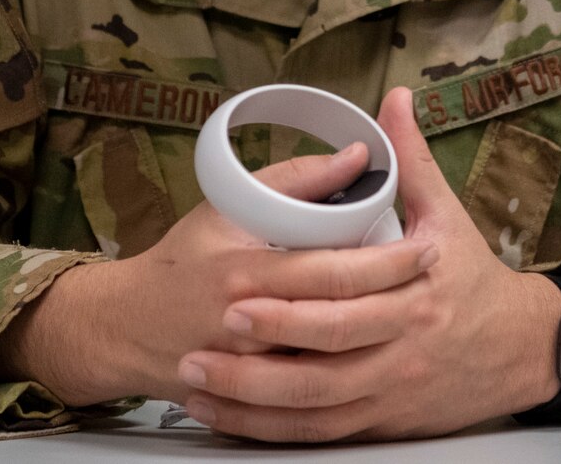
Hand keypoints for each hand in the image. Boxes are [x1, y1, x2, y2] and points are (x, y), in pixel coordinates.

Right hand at [0, 140, 439, 405]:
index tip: (426, 248)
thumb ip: (292, 179)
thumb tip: (357, 153)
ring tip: (419, 329)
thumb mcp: (225, 207)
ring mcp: (250, 371)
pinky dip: (346, 391)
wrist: (122, 328)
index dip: (385, 262)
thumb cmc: (178, 263)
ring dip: (379, 352)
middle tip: (438, 286)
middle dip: (396, 304)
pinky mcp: (251, 401)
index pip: (330, 271)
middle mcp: (247, 327)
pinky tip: (376, 373)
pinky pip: (308, 407)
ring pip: (332, 372)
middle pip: (340, 325)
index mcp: (244, 273)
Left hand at [176, 88, 560, 441]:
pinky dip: (274, 432)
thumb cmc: (474, 279)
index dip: (288, 303)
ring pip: (315, 409)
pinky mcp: (383, 425)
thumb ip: (411, 160)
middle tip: (201, 345)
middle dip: (257, 357)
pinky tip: (232, 419)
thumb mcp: (448, 216)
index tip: (235, 294)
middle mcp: (401, 349)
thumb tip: (394, 98)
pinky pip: (322, 436)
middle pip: (323, 361)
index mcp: (414, 293)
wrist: (521, 350)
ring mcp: (390, 393)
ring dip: (252, 402)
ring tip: (198, 385)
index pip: (344, 300)